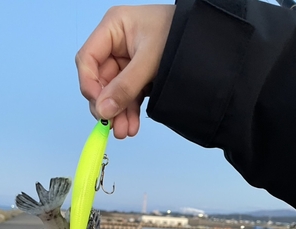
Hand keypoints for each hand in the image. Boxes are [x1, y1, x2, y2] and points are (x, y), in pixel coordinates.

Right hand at [76, 5, 175, 138]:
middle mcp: (115, 45)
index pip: (87, 59)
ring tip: (124, 132)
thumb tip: (103, 110)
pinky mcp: (137, 77)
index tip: (98, 106)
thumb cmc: (180, 34)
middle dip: (106, 105)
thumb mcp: (150, 60)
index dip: (89, 84)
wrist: (207, 41)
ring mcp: (125, 63)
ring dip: (117, 114)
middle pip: (99, 81)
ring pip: (113, 93)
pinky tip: (132, 126)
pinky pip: (127, 97)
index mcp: (113, 28)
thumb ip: (125, 86)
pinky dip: (128, 113)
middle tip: (112, 125)